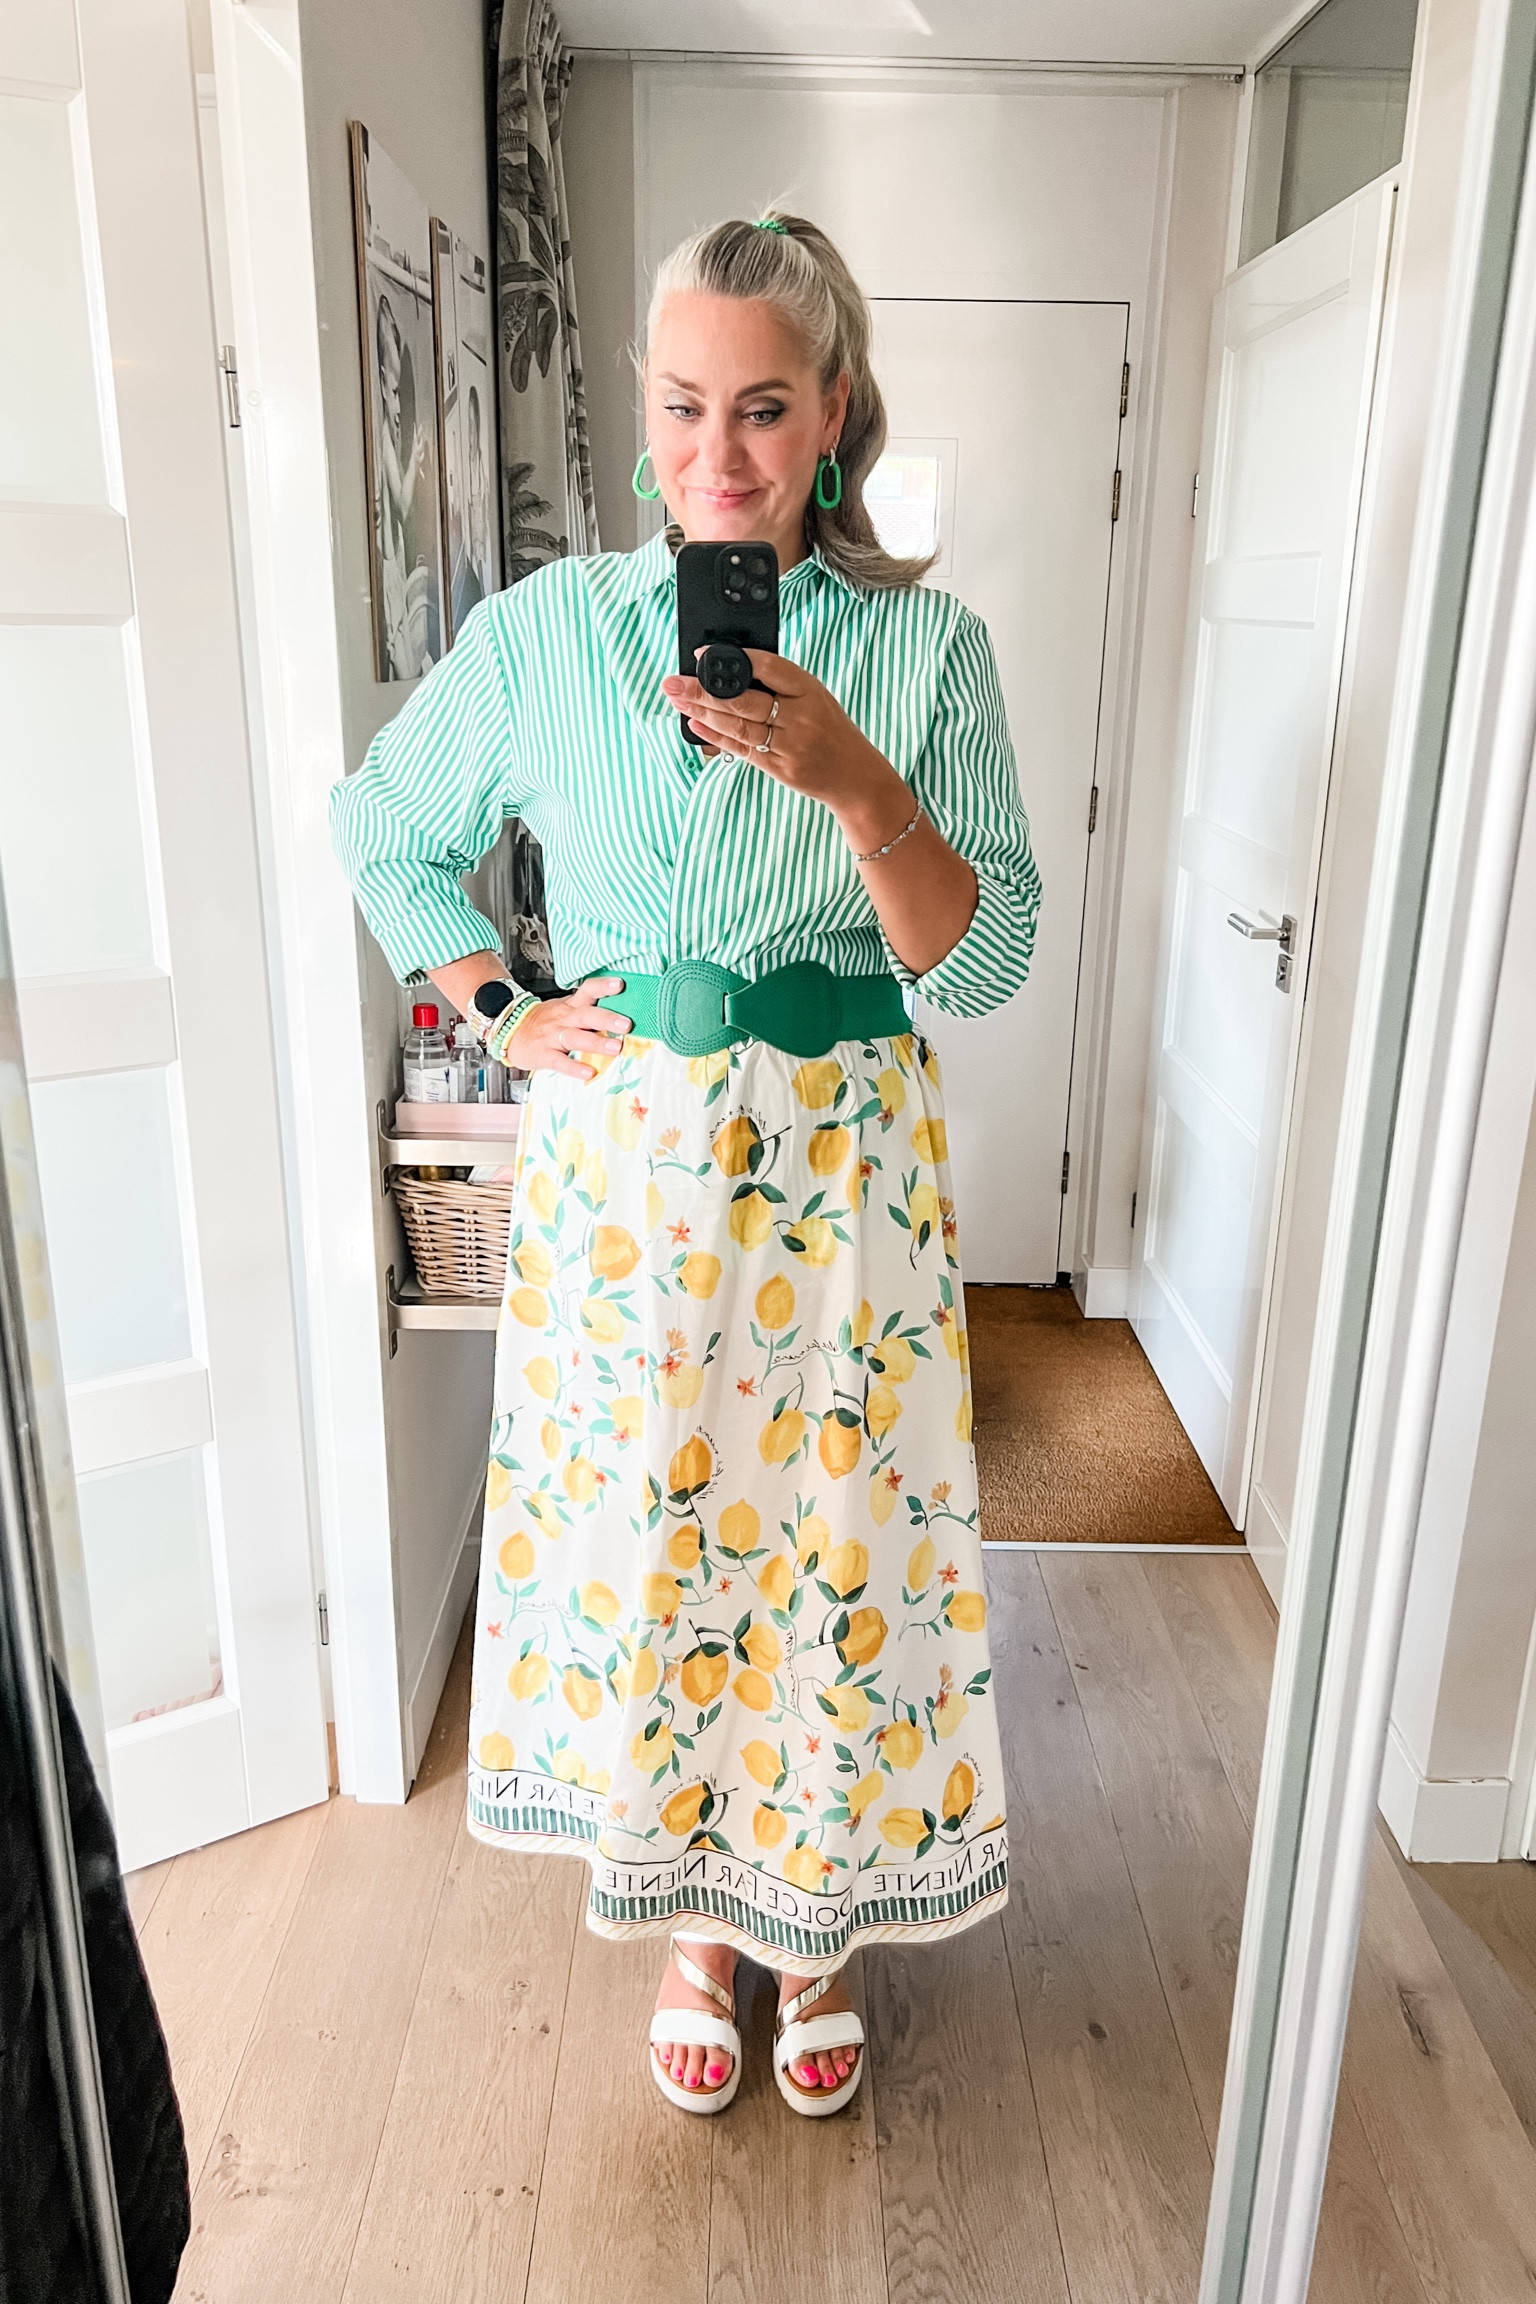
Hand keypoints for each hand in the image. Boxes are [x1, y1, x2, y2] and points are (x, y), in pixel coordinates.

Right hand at [504, 976, 630, 1079]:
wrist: (510, 1032)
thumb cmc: (545, 1022)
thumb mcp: (565, 1009)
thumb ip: (590, 1011)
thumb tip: (623, 1014)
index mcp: (570, 1005)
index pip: (587, 990)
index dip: (602, 986)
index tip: (620, 984)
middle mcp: (563, 1018)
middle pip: (586, 1015)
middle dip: (607, 1019)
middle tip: (626, 1024)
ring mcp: (553, 1036)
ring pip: (575, 1037)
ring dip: (596, 1042)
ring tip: (615, 1048)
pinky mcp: (544, 1054)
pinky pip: (560, 1062)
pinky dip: (574, 1068)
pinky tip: (589, 1072)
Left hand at [661, 650, 910, 844]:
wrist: (856, 776)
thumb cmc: (830, 730)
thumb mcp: (814, 698)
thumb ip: (779, 685)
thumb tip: (729, 670)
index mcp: (810, 690)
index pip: (768, 666)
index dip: (733, 658)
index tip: (702, 653)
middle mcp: (801, 717)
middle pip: (744, 699)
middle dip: (703, 689)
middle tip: (673, 681)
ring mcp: (791, 745)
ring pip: (738, 726)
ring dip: (702, 711)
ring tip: (677, 699)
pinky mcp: (781, 769)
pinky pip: (742, 750)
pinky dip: (716, 736)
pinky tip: (695, 724)